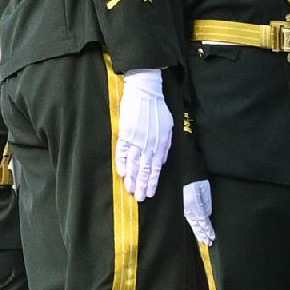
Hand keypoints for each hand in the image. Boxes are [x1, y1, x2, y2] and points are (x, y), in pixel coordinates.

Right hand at [112, 69, 172, 202]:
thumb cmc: (157, 108)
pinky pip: (122, 151)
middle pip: (145, 169)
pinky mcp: (126, 132)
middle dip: (142, 185)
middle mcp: (149, 144)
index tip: (149, 193)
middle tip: (139, 198)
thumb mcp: (168, 127)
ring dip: (131, 178)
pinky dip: (121, 163)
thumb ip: (165, 145)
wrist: (145, 91)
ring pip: (133, 163)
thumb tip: (162, 160)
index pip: (156, 168)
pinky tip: (121, 173)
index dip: (152, 182)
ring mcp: (137, 139)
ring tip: (130, 190)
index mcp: (161, 144)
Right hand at [181, 178, 214, 248]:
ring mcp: (183, 206)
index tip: (212, 237)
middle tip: (208, 243)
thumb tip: (207, 215)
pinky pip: (187, 217)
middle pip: (196, 224)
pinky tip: (195, 228)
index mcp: (194, 203)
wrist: (183, 168)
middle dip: (202, 234)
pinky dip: (192, 224)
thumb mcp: (205, 189)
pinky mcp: (181, 204)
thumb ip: (207, 203)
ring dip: (197, 231)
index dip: (208, 230)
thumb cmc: (195, 177)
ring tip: (202, 239)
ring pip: (191, 222)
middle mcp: (187, 207)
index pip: (203, 221)